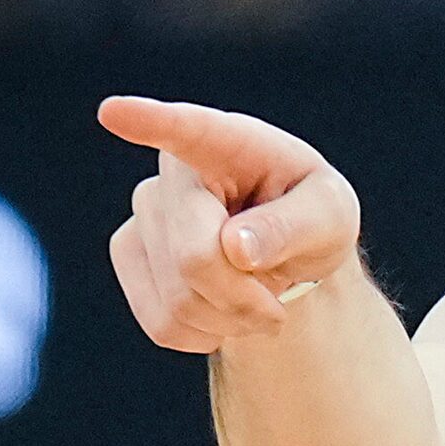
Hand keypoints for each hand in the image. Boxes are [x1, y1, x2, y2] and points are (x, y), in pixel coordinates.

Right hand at [99, 95, 361, 352]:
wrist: (290, 254)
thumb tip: (236, 248)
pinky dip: (205, 334)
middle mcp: (175, 173)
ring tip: (257, 294)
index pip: (186, 131)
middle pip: (195, 257)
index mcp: (229, 143)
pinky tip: (224, 310)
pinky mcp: (129, 253)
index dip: (149, 122)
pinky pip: (163, 324)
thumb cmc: (314, 219)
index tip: (114, 111)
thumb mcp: (330, 217)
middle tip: (279, 297)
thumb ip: (293, 227)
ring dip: (231, 317)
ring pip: (178, 299)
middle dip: (244, 296)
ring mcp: (144, 212)